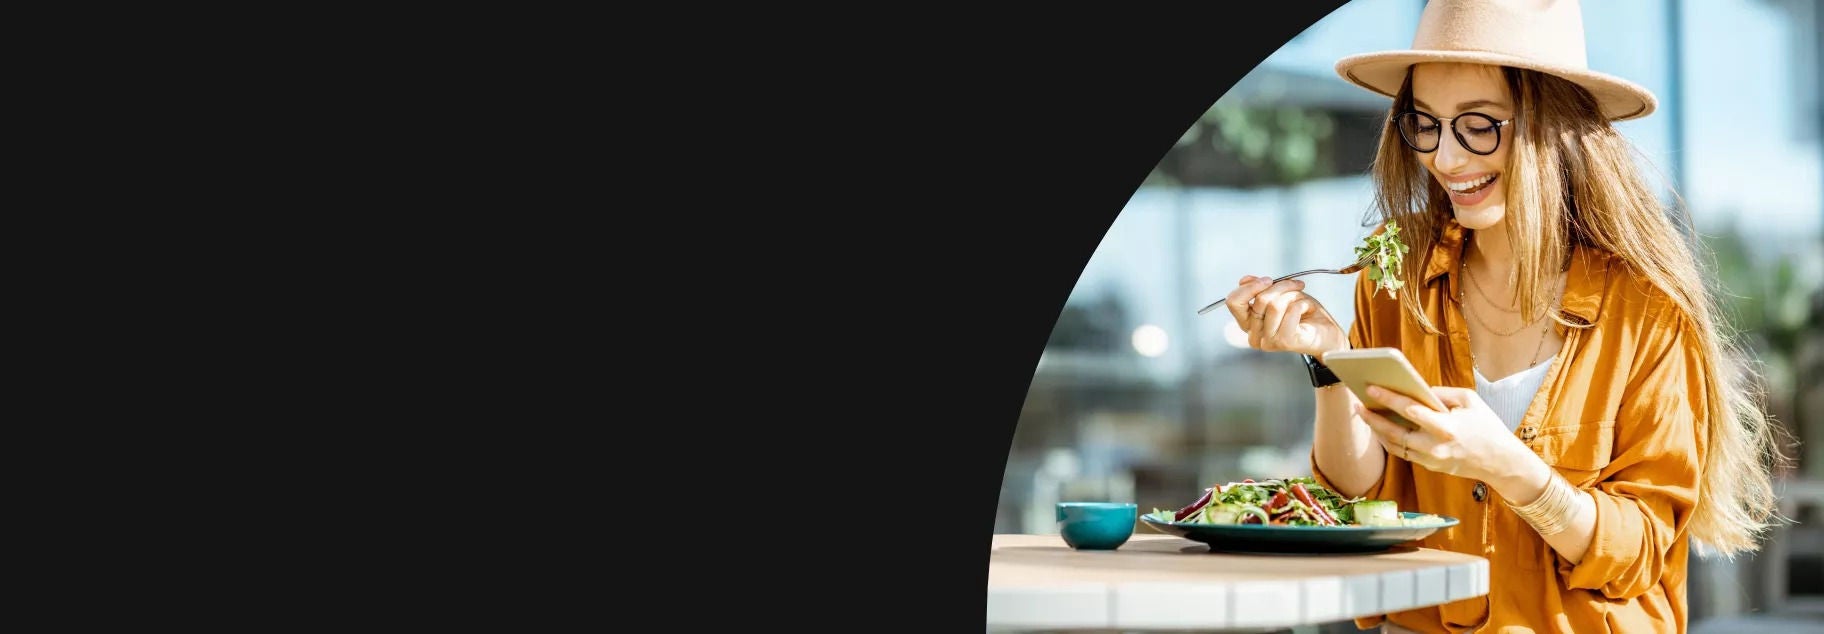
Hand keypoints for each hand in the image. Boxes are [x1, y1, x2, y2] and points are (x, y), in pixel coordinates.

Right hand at [1221, 275, 1345, 356]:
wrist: (1328, 335)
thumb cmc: (1305, 316)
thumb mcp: (1281, 296)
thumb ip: (1261, 289)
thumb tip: (1244, 280)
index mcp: (1249, 324)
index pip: (1234, 302)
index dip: (1250, 287)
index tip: (1268, 280)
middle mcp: (1254, 335)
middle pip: (1259, 300)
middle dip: (1280, 286)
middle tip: (1295, 285)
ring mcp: (1268, 340)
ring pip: (1274, 304)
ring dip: (1293, 295)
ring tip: (1303, 300)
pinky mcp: (1284, 341)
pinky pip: (1290, 311)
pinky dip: (1302, 304)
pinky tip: (1307, 310)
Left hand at [1353, 385, 1533, 483]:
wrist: (1501, 462)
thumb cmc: (1487, 426)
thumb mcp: (1470, 400)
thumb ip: (1441, 393)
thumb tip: (1416, 389)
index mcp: (1446, 427)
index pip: (1409, 410)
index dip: (1388, 398)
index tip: (1371, 387)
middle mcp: (1435, 446)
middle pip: (1394, 432)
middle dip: (1373, 418)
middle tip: (1358, 404)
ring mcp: (1431, 460)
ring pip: (1395, 446)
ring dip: (1377, 431)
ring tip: (1365, 414)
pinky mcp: (1430, 467)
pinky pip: (1404, 453)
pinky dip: (1391, 441)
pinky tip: (1382, 429)